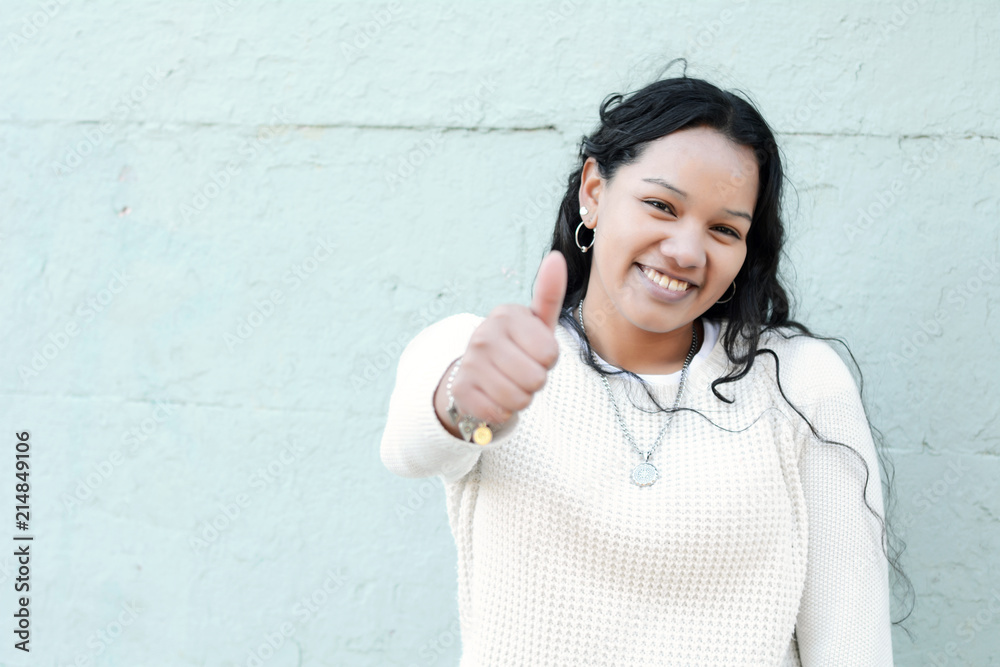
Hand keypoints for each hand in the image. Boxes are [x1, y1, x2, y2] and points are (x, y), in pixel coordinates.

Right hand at [435, 250, 568, 433]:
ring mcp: (469, 362)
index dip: (547, 359)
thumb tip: (556, 257)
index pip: (550, 354)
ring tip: (509, 383)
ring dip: (520, 398)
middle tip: (521, 370)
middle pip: (536, 379)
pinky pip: (500, 413)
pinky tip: (493, 396)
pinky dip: (502, 411)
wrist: (476, 372)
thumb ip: (549, 293)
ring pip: (519, 399)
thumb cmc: (517, 345)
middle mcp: (483, 334)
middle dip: (535, 381)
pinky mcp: (460, 389)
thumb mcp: (536, 322)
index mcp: (505, 315)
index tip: (532, 351)